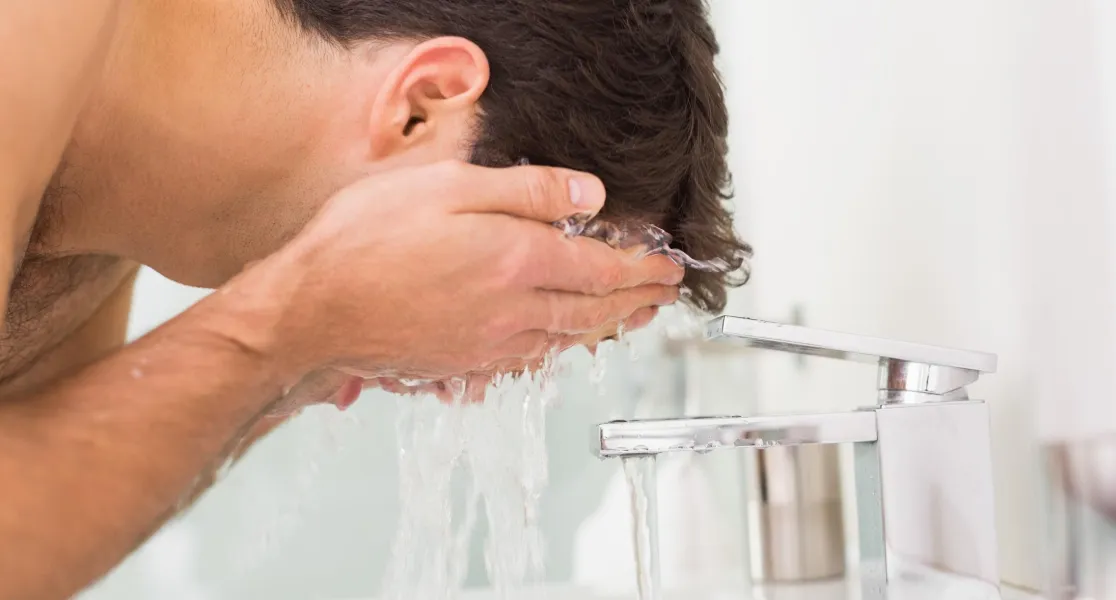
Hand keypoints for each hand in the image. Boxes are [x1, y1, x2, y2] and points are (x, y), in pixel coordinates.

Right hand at [226, 160, 682, 386]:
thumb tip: (590, 195)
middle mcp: (515, 311)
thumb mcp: (448, 187)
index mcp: (518, 261)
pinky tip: (561, 344)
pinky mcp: (464, 365)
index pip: (602, 267)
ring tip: (630, 318)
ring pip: (567, 339)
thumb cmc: (366, 240)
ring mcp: (490, 345)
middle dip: (636, 300)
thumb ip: (527, 190)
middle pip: (594, 310)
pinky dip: (560, 349)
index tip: (668, 264)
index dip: (642, 266)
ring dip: (608, 328)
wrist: (310, 312)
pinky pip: (531, 359)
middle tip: (663, 293)